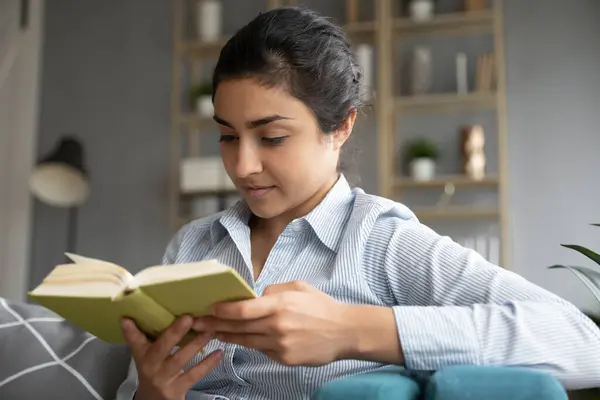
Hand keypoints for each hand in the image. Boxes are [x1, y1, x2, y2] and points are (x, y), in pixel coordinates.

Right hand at [121, 315, 222, 399]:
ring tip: (211, 330)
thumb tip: (142, 311)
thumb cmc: (154, 368)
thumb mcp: (147, 353)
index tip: (126, 319)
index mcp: (142, 354)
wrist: (153, 399)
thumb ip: (148, 334)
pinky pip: (194, 375)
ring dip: (197, 344)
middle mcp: (151, 366)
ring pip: (180, 360)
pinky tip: (219, 353)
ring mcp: (164, 378)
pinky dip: (208, 364)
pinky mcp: (177, 389)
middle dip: (175, 332)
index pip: (134, 341)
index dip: (130, 330)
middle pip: (161, 347)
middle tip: (188, 318)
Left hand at [192, 281, 354, 365]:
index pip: (243, 309)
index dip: (223, 310)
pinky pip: (262, 350)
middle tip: (197, 324)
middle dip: (215, 325)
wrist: (344, 332)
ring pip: (246, 341)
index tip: (209, 308)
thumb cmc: (321, 306)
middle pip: (239, 328)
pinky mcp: (284, 359)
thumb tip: (254, 296)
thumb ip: (273, 291)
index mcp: (280, 305)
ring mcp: (280, 345)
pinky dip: (253, 344)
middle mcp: (277, 326)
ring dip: (227, 337)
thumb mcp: (298, 287)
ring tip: (213, 333)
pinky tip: (242, 339)